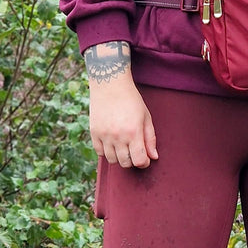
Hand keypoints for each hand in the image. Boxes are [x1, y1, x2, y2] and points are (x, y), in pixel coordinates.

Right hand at [84, 41, 158, 167]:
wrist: (110, 85)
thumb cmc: (132, 100)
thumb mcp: (146, 117)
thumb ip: (150, 138)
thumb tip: (153, 157)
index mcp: (133, 132)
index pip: (139, 160)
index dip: (144, 163)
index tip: (145, 158)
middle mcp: (118, 136)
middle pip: (125, 163)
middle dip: (132, 161)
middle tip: (135, 152)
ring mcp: (104, 136)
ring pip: (112, 160)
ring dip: (119, 157)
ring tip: (124, 147)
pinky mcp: (94, 133)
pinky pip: (100, 153)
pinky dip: (107, 152)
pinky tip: (112, 143)